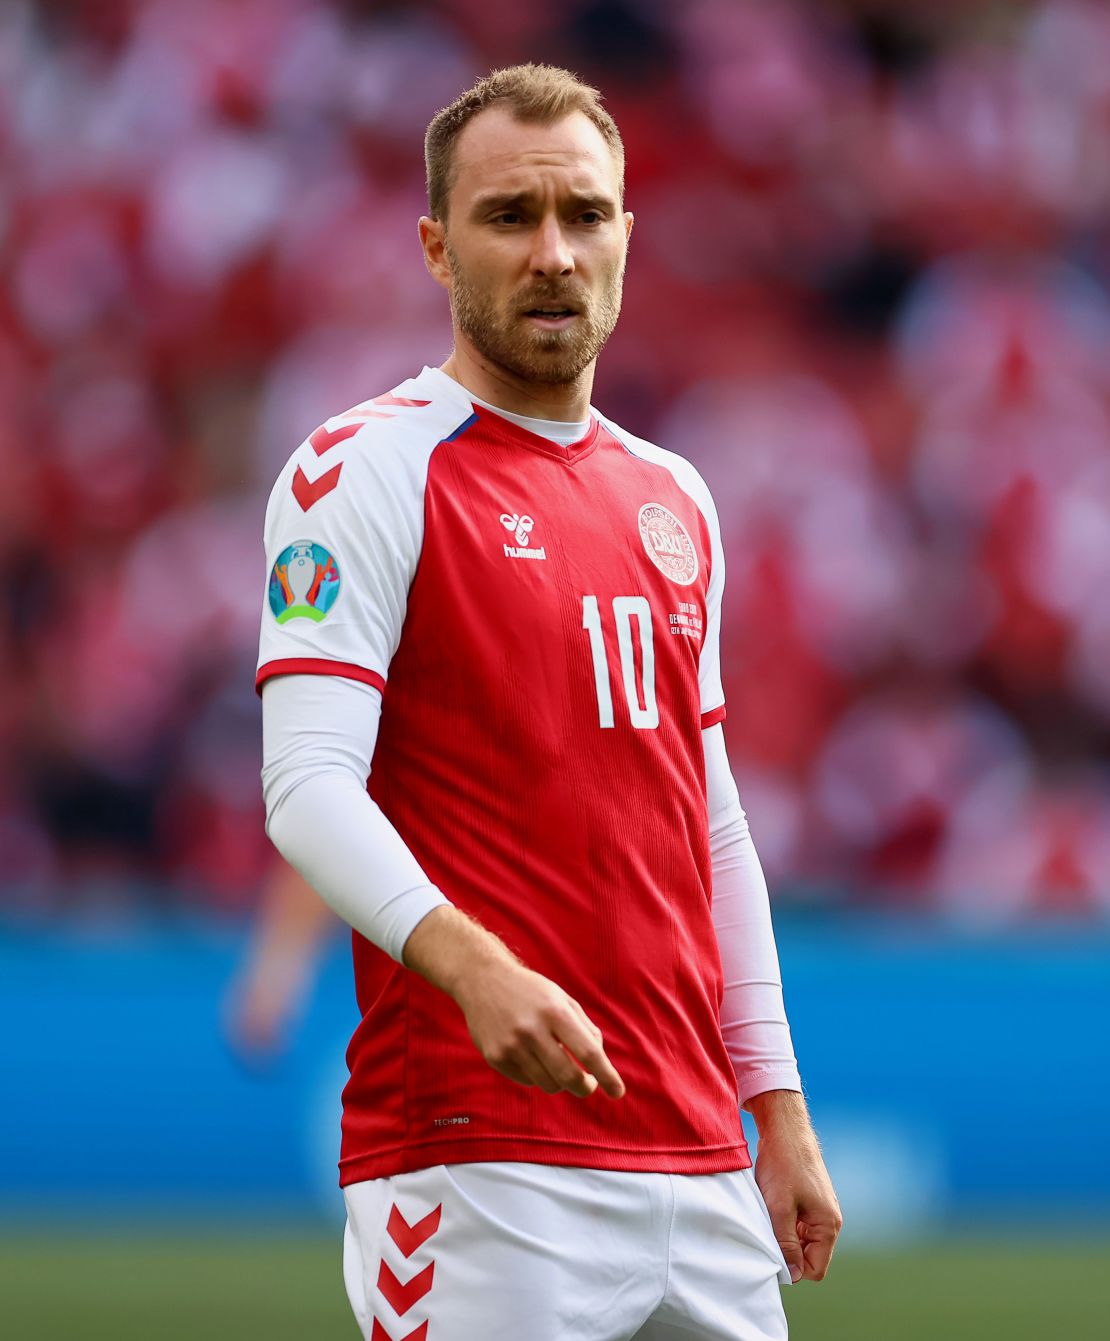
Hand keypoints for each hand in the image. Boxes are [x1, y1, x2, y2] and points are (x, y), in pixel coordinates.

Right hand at [455, 959, 625, 1098]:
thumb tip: (599, 1061)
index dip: (607, 1075)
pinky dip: (537, 1076)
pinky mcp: (495, 1057)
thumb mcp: (561, 998)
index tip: (618, 1092)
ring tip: (557, 1063)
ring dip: (560, 1081)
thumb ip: (584, 1027)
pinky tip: (532, 1057)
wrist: (482, 980)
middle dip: (585, 1087)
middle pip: (569, 1076)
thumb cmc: (530, 991)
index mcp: (555, 1011)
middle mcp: (532, 1029)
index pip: (588, 1052)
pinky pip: (527, 1081)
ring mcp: (511, 1045)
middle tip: (589, 1085)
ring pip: (548, 1084)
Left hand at [747, 1090, 841, 1281]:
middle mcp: (829, 1220)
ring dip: (784, 1234)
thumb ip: (787, 1243)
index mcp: (828, 1225)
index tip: (772, 1250)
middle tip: (767, 1231)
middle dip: (788, 1250)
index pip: (815, 1269)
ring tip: (770, 1215)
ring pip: (802, 1240)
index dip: (793, 1267)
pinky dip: (784, 1221)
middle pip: (809, 1256)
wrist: (784, 1129)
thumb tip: (794, 1274)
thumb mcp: (779, 1207)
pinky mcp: (810, 1200)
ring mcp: (820, 1209)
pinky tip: (772, 1206)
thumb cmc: (783, 1164)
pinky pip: (798, 1224)